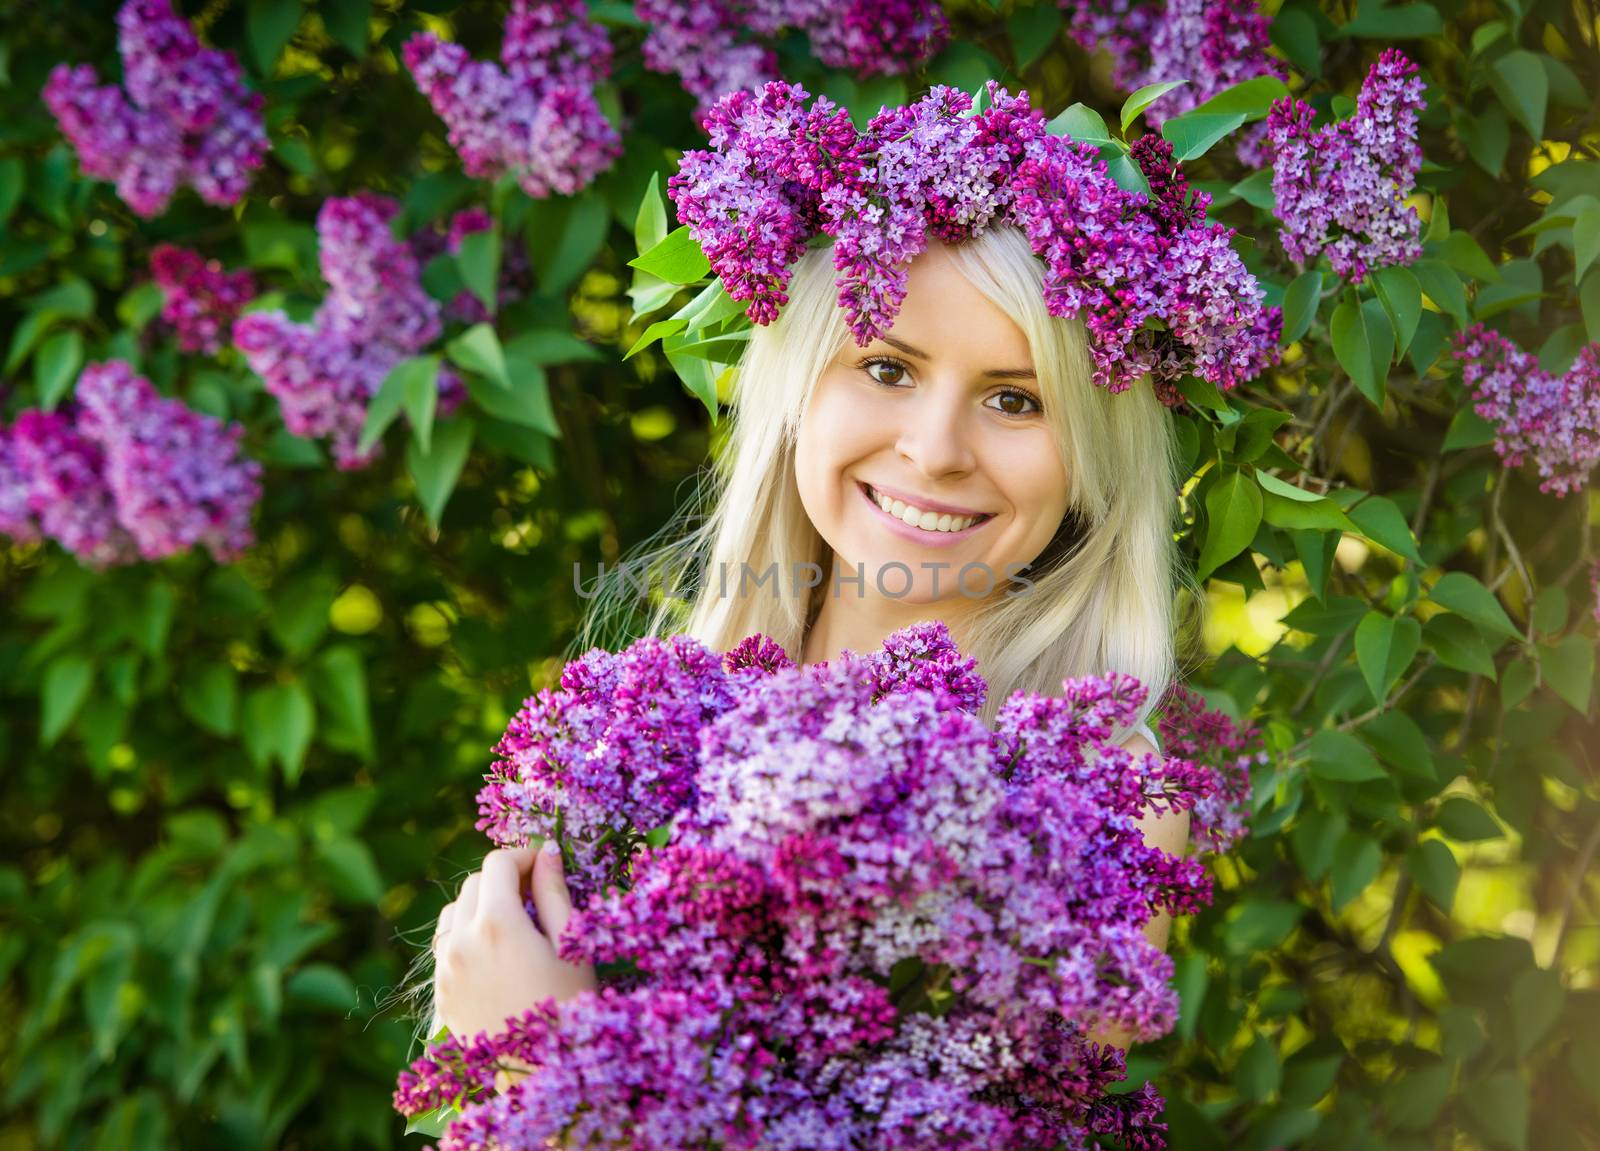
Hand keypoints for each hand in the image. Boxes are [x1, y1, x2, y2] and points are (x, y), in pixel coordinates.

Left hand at [432, 842, 597, 1048]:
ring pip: (454, 913)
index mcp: (497, 923)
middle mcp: (461, 941)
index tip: (547, 865)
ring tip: (513, 924)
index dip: (525, 855)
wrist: (543, 1075)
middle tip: (536, 894)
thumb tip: (548, 853)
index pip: (499, 863)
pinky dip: (467, 937)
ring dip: (481, 906)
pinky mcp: (442, 994)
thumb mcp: (572, 944)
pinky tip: (497, 955)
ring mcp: (446, 970)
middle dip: (504, 878)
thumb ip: (555, 892)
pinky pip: (446, 948)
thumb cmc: (571, 1005)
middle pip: (474, 883)